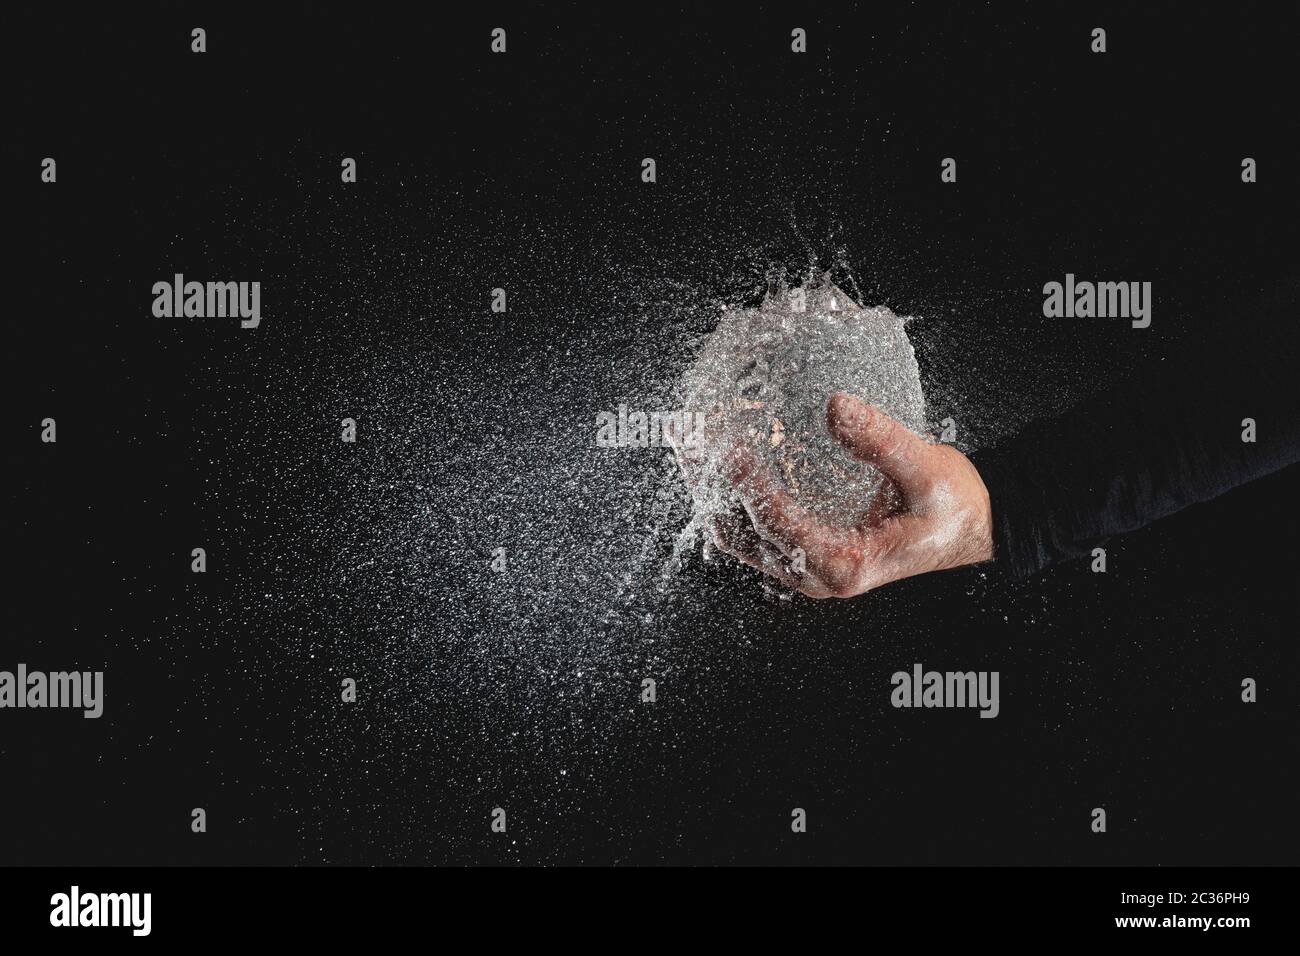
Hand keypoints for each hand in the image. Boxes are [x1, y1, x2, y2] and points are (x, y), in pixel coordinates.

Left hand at [710, 392, 994, 597]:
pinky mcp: (806, 548)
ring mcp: (807, 565)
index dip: (747, 486)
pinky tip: (718, 463)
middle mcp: (816, 573)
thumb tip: (835, 407)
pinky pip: (755, 530)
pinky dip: (733, 497)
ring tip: (690, 444)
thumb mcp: (927, 471)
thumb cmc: (954, 508)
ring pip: (741, 535)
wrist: (973, 528)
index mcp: (844, 565)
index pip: (777, 524)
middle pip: (742, 534)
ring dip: (713, 491)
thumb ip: (882, 441)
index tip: (726, 447)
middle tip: (686, 438)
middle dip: (709, 486)